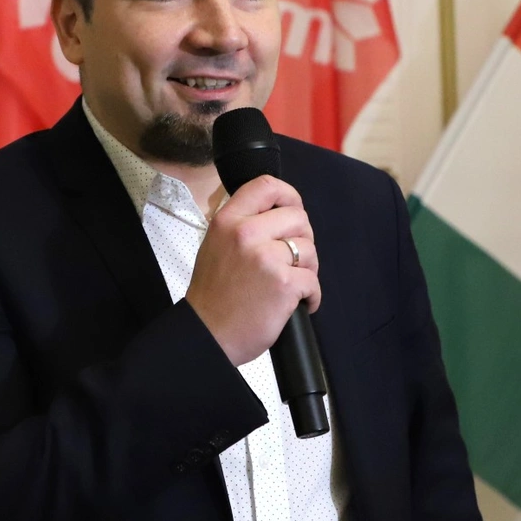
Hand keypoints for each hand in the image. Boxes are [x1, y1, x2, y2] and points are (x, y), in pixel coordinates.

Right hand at [185, 175, 320, 366]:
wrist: (207, 335)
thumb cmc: (213, 296)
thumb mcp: (215, 245)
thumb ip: (241, 225)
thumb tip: (276, 214)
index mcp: (227, 221)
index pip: (266, 185)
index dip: (288, 195)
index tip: (292, 210)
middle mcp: (246, 233)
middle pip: (298, 217)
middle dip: (303, 238)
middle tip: (292, 259)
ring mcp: (266, 258)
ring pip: (309, 249)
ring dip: (307, 268)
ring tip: (291, 284)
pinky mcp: (284, 284)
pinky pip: (313, 280)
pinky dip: (311, 296)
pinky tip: (298, 303)